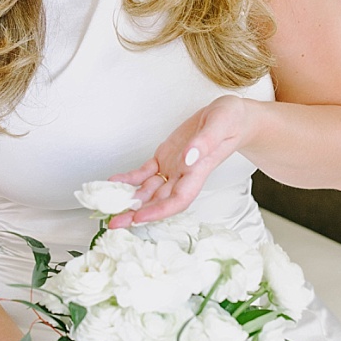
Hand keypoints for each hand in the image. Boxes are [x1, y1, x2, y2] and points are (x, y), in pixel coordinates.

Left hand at [105, 95, 255, 228]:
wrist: (233, 118)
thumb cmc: (232, 120)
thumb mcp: (221, 125)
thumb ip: (205, 142)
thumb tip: (188, 158)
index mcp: (198, 171)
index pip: (179, 200)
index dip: (159, 211)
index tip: (139, 216)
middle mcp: (184, 175)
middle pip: (159, 201)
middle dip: (136, 213)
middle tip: (114, 223)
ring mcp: (174, 168)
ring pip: (148, 190)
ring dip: (129, 199)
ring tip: (107, 205)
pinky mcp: (166, 158)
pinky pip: (145, 173)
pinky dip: (129, 179)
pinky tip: (114, 181)